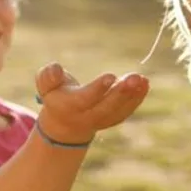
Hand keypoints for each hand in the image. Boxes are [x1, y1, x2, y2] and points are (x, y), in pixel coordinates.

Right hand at [34, 62, 149, 143]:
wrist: (65, 123)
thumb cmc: (56, 95)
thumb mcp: (45, 85)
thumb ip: (48, 76)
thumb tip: (55, 68)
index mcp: (69, 107)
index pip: (85, 99)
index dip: (98, 89)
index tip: (111, 76)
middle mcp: (87, 116)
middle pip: (106, 107)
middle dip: (121, 93)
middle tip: (134, 77)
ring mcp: (102, 120)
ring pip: (119, 110)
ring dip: (132, 95)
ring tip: (142, 79)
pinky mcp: (114, 118)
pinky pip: (127, 110)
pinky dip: (137, 98)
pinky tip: (145, 83)